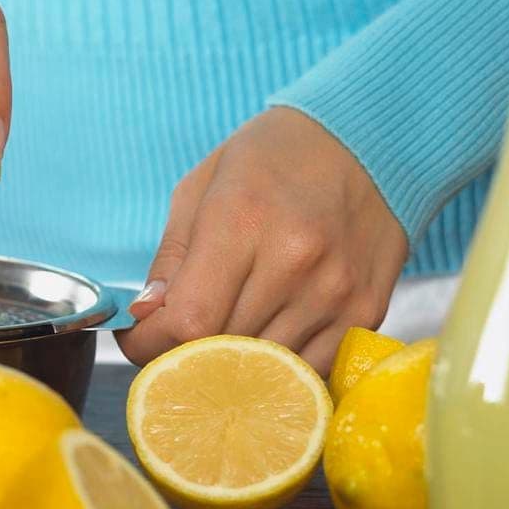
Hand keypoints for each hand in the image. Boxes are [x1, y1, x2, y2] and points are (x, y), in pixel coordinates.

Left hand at [117, 108, 408, 372]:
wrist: (368, 138)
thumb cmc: (271, 159)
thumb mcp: (201, 188)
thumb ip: (171, 260)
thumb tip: (146, 318)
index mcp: (241, 221)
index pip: (188, 321)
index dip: (152, 344)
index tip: (139, 341)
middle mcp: (294, 261)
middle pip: (223, 351)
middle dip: (184, 356)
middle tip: (173, 343)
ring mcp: (336, 291)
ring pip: (266, 370)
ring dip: (233, 367)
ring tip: (219, 342)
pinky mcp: (367, 311)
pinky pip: (310, 371)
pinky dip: (280, 370)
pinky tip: (266, 344)